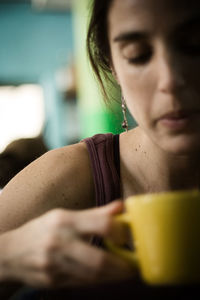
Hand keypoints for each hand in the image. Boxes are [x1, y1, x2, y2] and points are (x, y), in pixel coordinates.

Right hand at [1, 201, 135, 287]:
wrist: (10, 252)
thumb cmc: (42, 229)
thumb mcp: (65, 215)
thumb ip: (95, 213)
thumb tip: (121, 206)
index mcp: (64, 220)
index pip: (102, 224)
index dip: (121, 232)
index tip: (128, 237)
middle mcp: (59, 242)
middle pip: (99, 260)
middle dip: (122, 267)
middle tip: (134, 266)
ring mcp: (54, 265)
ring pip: (92, 276)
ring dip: (113, 276)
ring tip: (125, 272)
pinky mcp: (52, 282)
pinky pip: (82, 283)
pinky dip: (98, 281)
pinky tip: (106, 277)